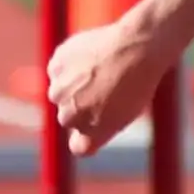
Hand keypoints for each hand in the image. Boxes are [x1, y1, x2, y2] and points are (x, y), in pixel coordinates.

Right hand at [46, 21, 169, 155]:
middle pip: (68, 117)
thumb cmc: (138, 82)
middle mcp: (69, 118)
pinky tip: (90, 58)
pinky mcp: (55, 68)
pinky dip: (70, 65)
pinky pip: (58, 70)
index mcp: (89, 137)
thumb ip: (99, 126)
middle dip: (80, 106)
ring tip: (98, 71)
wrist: (137, 47)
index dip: (88, 134)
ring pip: (60, 92)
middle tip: (103, 87)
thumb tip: (81, 129)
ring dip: (72, 85)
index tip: (99, 120)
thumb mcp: (125, 114)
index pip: (78, 146)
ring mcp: (59, 92)